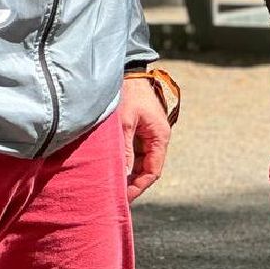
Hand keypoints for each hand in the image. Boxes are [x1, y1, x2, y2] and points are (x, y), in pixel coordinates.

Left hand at [119, 75, 170, 202]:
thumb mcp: (124, 123)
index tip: (123, 197)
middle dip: (132, 183)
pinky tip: (111, 167)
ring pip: (139, 162)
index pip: (152, 171)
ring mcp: (147, 135)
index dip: (139, 186)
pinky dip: (123, 161)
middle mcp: (157, 139)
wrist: (127, 71)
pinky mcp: (138, 130)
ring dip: (127, 173)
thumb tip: (123, 175)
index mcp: (160, 137)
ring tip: (110, 184)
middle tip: (113, 195)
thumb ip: (125, 149)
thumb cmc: (127, 94)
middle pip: (146, 169)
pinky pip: (133, 152)